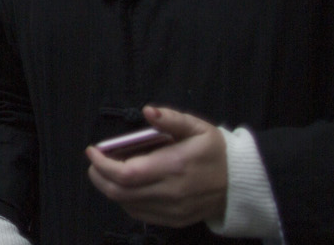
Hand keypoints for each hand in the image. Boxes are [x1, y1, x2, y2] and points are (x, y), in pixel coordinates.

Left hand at [86, 106, 228, 226]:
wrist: (241, 184)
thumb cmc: (215, 151)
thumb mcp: (198, 128)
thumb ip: (171, 118)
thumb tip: (148, 112)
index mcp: (174, 167)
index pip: (126, 173)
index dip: (103, 164)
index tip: (92, 151)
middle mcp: (171, 192)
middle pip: (120, 192)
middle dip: (99, 177)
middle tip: (94, 162)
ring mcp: (173, 210)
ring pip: (127, 205)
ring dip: (110, 189)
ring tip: (107, 172)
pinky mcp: (175, 221)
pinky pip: (140, 214)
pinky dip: (125, 201)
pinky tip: (126, 187)